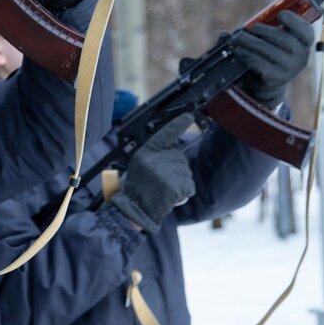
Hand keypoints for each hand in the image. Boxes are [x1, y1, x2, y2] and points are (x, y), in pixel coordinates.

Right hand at [111, 113, 195, 232]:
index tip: (189, 115)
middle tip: (159, 182)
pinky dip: (183, 194)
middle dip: (176, 170)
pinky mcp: (175, 186)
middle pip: (179, 158)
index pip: (164, 134)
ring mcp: (166, 172)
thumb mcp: (140, 165)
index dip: (178, 124)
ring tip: (162, 190)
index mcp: (145, 152)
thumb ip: (155, 155)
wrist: (134, 210)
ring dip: (179, 184)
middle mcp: (155, 159)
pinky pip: (189, 187)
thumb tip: (172, 147)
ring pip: (185, 173)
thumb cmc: (138, 188)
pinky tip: (169, 198)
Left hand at [230, 10, 313, 106]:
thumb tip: (224, 34)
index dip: (295, 21)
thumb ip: (255, 33)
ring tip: (237, 39)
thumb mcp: (268, 44)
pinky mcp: (277, 78)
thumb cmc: (268, 58)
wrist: (266, 86)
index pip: (306, 31)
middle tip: (247, 29)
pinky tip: (239, 52)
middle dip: (263, 30)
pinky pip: (261, 63)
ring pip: (270, 50)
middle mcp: (301, 57)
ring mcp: (290, 69)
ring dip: (250, 42)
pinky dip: (248, 56)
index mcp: (303, 45)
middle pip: (284, 38)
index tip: (281, 14)